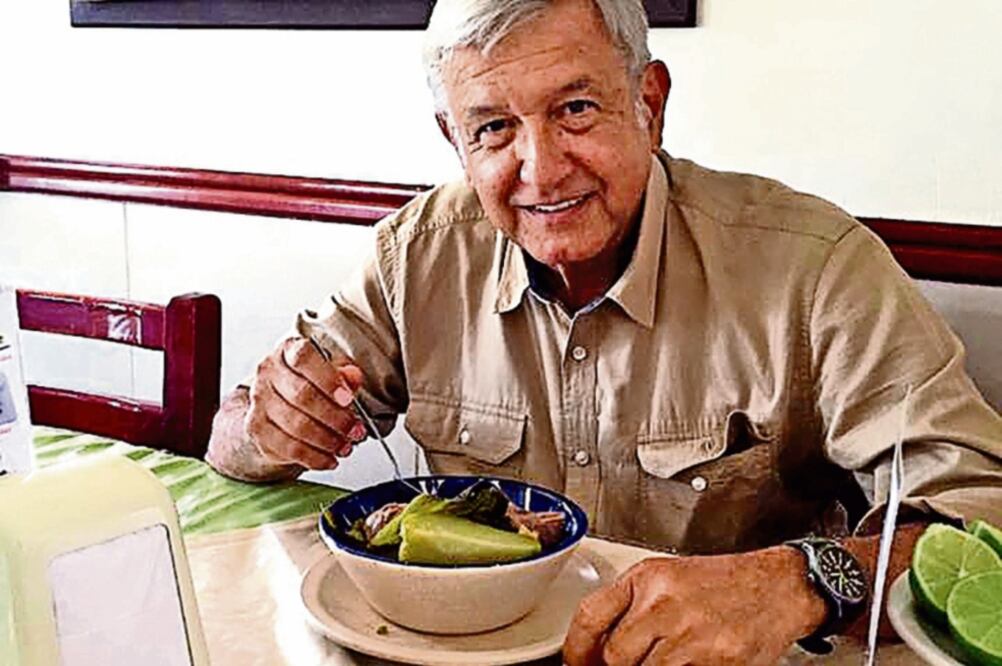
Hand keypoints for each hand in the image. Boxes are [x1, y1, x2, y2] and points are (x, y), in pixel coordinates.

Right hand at [246, 337, 366, 469]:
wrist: (275, 404)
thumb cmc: (308, 384)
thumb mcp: (331, 373)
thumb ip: (344, 375)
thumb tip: (353, 378)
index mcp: (288, 351)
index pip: (303, 358)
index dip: (328, 379)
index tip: (348, 398)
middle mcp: (268, 372)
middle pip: (302, 396)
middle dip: (336, 418)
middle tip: (355, 430)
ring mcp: (258, 400)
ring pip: (296, 425)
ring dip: (328, 440)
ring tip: (346, 446)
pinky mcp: (256, 428)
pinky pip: (288, 447)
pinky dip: (314, 457)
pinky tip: (329, 458)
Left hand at [562, 547, 826, 665]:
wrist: (777, 587)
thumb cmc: (722, 584)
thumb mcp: (667, 579)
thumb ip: (630, 607)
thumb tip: (597, 648)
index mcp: (648, 578)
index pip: (591, 616)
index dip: (575, 651)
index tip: (575, 665)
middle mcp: (665, 603)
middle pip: (615, 655)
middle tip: (628, 664)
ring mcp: (692, 635)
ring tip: (668, 657)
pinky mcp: (717, 660)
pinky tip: (688, 661)